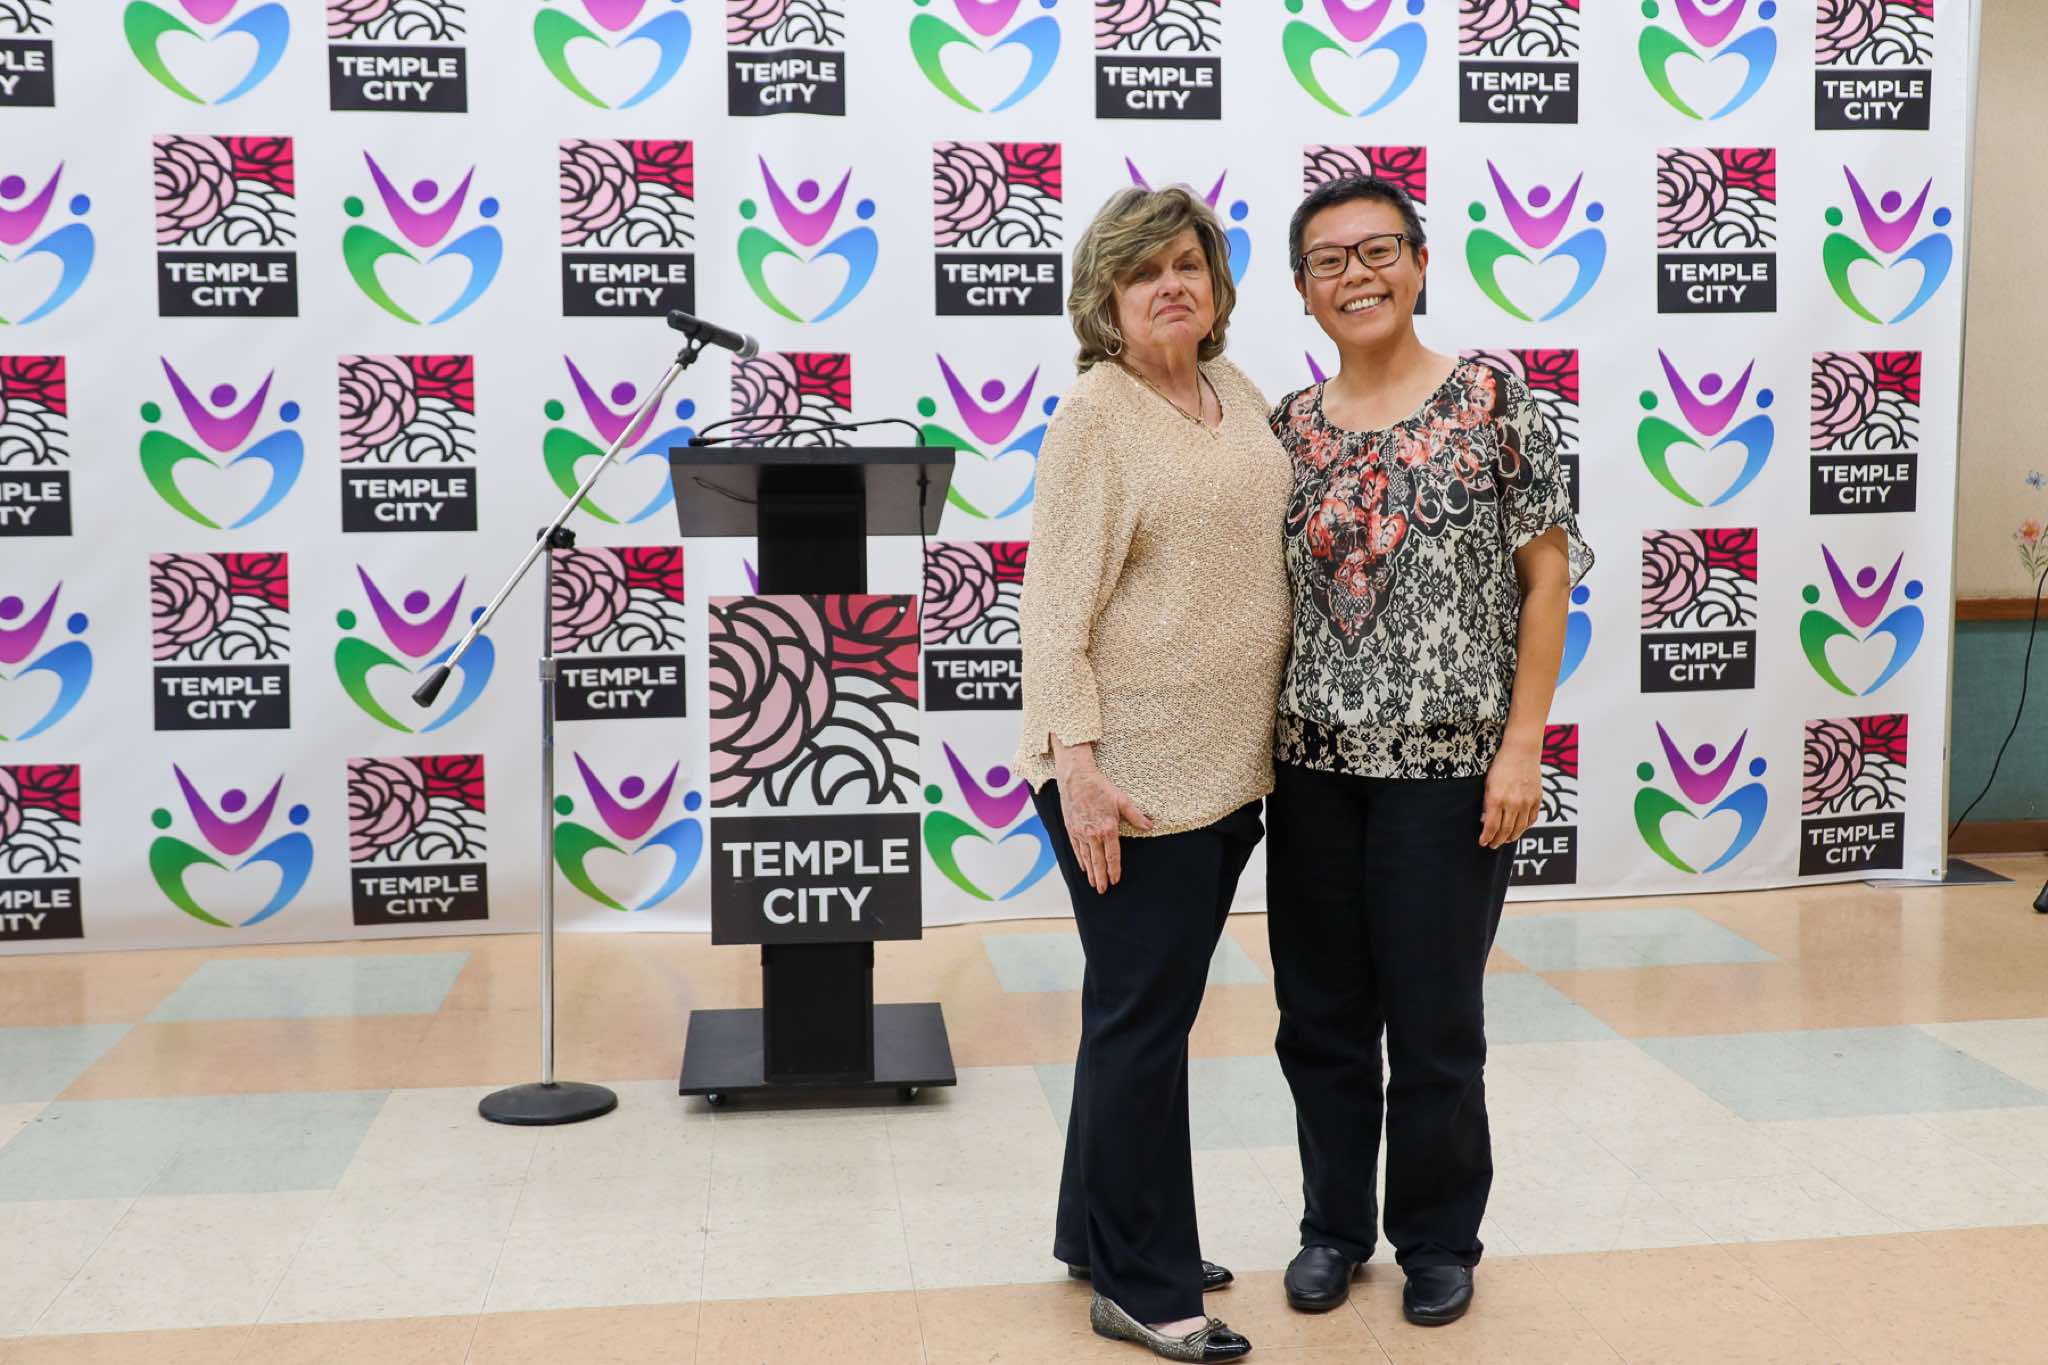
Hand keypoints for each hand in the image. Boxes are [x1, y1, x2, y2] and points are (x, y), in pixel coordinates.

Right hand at [1059, 763, 1152, 893]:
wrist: (1076, 778)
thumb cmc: (1099, 787)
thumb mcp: (1122, 799)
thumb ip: (1135, 815)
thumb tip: (1149, 826)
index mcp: (1107, 828)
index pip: (1112, 855)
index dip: (1114, 869)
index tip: (1115, 880)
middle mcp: (1093, 834)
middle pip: (1098, 861)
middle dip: (1101, 877)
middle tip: (1103, 891)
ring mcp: (1080, 832)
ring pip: (1086, 857)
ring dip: (1091, 872)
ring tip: (1094, 884)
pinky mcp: (1071, 829)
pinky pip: (1076, 849)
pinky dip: (1080, 860)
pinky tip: (1083, 868)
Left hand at [1481, 739, 1541, 849]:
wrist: (1521, 752)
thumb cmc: (1501, 765)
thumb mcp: (1487, 784)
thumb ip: (1487, 804)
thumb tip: (1485, 821)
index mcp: (1497, 799)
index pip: (1491, 827)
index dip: (1486, 837)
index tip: (1483, 842)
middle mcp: (1513, 803)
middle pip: (1506, 831)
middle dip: (1498, 840)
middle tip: (1493, 845)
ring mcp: (1527, 802)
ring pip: (1520, 828)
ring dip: (1512, 837)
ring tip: (1505, 840)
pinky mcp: (1537, 799)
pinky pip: (1531, 819)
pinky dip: (1525, 827)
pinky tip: (1519, 829)